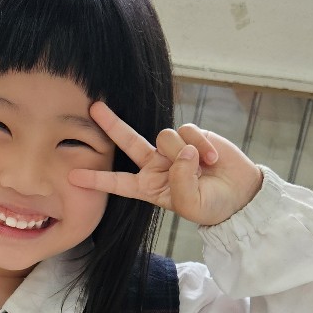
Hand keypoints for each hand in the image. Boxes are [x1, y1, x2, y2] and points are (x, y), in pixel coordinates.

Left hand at [69, 103, 263, 226]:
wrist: (239, 194)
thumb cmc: (212, 205)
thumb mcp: (191, 205)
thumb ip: (181, 182)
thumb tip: (183, 151)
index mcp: (149, 187)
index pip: (119, 183)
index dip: (97, 180)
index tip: (73, 176)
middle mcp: (155, 165)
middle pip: (128, 141)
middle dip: (111, 124)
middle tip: (93, 107)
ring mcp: (172, 148)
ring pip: (165, 137)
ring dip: (184, 152)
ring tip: (203, 168)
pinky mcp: (192, 134)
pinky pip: (187, 131)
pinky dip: (202, 145)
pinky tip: (212, 159)